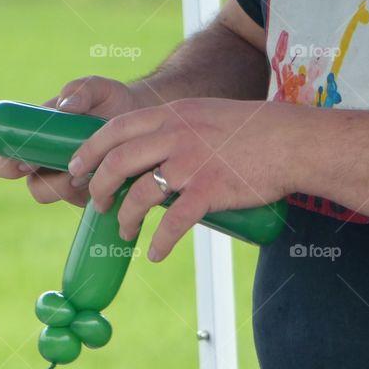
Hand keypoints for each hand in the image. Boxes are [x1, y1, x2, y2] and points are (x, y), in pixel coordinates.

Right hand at [0, 76, 156, 206]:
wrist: (144, 118)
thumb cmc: (112, 101)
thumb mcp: (98, 88)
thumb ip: (81, 90)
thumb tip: (66, 107)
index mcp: (35, 140)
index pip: (1, 159)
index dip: (3, 163)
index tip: (22, 159)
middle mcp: (46, 164)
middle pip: (30, 186)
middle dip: (42, 181)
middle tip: (61, 167)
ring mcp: (68, 182)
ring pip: (52, 195)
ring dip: (65, 184)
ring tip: (87, 167)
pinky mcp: (90, 195)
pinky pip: (82, 202)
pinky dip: (92, 191)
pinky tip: (108, 176)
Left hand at [69, 98, 300, 260]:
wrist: (291, 141)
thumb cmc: (254, 131)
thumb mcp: (207, 115)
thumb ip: (179, 130)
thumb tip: (156, 154)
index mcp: (172, 115)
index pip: (115, 129)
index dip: (89, 150)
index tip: (77, 168)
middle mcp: (175, 136)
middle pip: (117, 162)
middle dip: (98, 188)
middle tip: (96, 205)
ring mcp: (191, 164)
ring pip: (139, 195)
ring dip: (125, 219)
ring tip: (125, 232)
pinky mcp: (209, 191)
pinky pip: (173, 223)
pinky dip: (159, 242)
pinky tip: (155, 253)